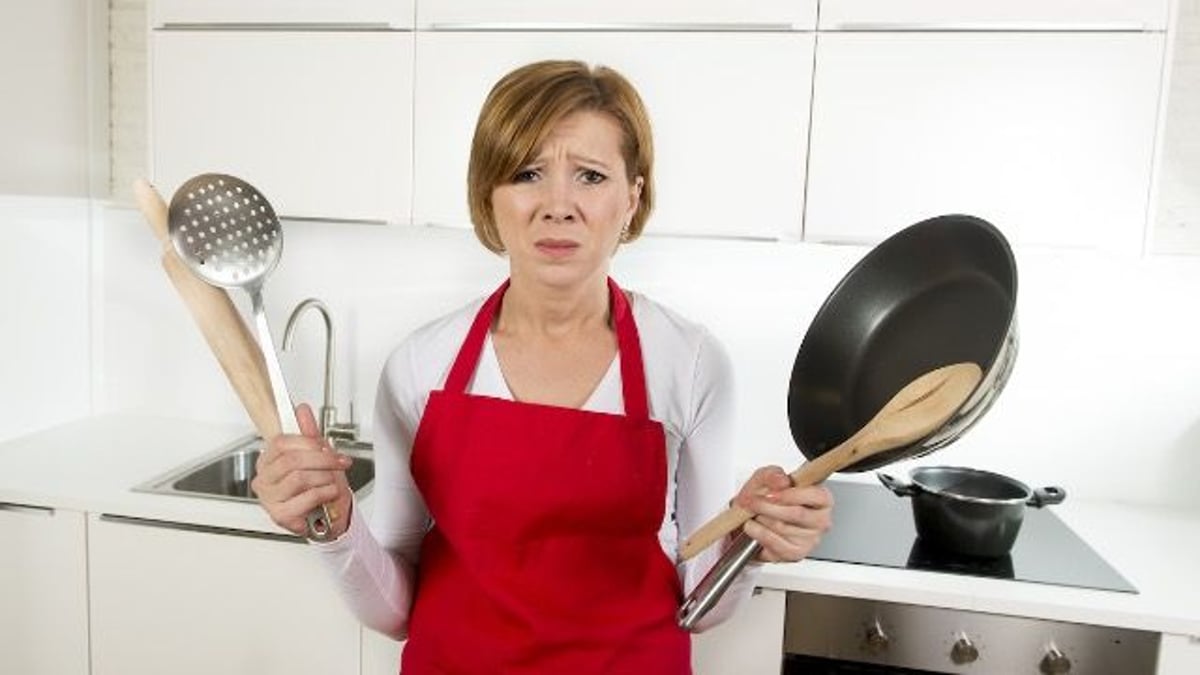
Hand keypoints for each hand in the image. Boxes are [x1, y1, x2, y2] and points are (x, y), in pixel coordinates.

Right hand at [251, 403, 354, 537]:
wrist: (331, 517)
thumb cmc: (321, 487)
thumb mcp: (318, 456)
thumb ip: (309, 433)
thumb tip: (302, 410)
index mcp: (268, 461)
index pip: (281, 443)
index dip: (308, 442)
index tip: (326, 446)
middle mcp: (264, 479)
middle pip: (292, 459)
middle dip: (323, 459)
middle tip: (338, 462)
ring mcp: (269, 498)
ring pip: (300, 477)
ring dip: (325, 478)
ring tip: (331, 482)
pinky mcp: (280, 515)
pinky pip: (307, 496)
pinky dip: (325, 493)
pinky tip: (328, 494)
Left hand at [731, 465, 832, 562]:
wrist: (753, 518)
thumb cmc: (768, 497)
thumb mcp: (766, 478)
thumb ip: (772, 474)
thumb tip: (781, 481)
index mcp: (821, 499)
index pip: (816, 496)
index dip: (791, 495)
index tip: (771, 493)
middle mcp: (820, 521)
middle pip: (797, 514)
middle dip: (768, 507)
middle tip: (752, 502)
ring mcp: (810, 539)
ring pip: (783, 528)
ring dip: (761, 519)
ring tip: (752, 513)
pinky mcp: (795, 554)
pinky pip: (776, 544)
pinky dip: (759, 533)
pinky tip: (752, 526)